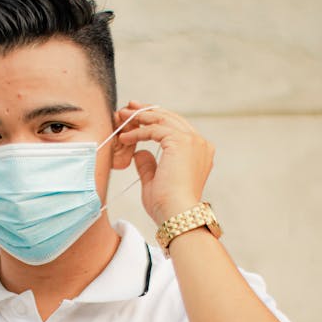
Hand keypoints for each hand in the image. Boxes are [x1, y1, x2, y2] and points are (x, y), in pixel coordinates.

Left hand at [115, 101, 213, 224]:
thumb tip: (140, 153)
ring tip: (121, 117)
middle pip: (170, 118)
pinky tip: (124, 137)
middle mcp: (199, 143)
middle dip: (146, 111)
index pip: (175, 127)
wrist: (176, 214)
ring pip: (162, 119)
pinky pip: (155, 129)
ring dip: (139, 116)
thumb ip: (149, 166)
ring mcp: (192, 140)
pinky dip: (138, 131)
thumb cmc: (167, 206)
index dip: (154, 120)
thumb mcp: (155, 181)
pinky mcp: (181, 141)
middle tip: (128, 108)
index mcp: (199, 152)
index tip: (136, 117)